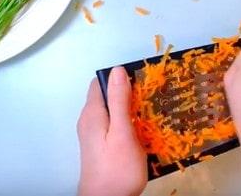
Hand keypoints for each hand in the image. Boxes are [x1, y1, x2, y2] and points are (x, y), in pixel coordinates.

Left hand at [77, 67, 146, 195]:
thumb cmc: (117, 169)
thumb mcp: (123, 132)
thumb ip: (119, 101)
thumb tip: (117, 70)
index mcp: (93, 114)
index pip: (101, 82)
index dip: (120, 78)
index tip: (141, 82)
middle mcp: (89, 121)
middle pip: (107, 96)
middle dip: (128, 94)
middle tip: (151, 99)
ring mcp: (94, 134)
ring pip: (113, 111)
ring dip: (131, 110)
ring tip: (151, 114)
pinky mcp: (100, 146)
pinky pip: (114, 125)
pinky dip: (128, 123)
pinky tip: (143, 131)